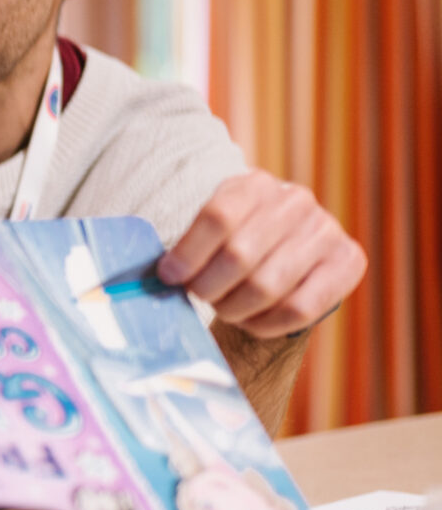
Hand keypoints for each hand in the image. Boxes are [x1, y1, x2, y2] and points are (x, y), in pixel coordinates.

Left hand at [158, 170, 366, 339]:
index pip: (217, 217)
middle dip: (209, 287)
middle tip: (201, 296)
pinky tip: (252, 320)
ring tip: (225, 308)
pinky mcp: (349, 263)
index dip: (188, 253)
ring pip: (266, 286)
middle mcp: (296, 202)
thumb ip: (189, 246)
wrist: (291, 250)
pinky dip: (266, 323)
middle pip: (239, 255)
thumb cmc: (238, 241)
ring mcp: (326, 231)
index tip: (169, 276)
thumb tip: (161, 275)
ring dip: (234, 308)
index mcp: (255, 185)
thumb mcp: (214, 229)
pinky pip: (299, 309)